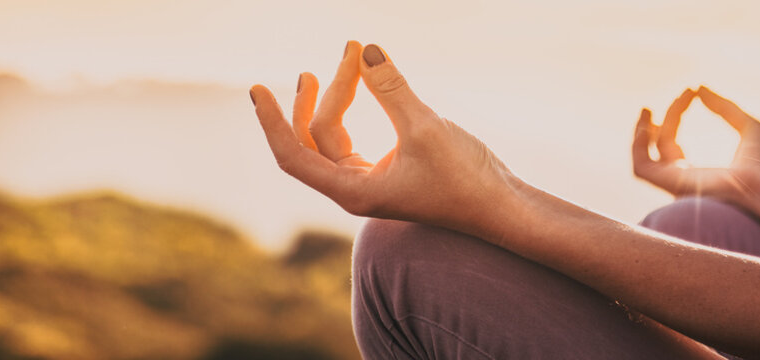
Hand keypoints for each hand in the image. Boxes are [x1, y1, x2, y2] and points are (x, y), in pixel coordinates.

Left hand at [250, 42, 519, 233]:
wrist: (502, 207)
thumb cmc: (465, 178)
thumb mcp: (425, 128)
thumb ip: (392, 89)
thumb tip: (365, 50)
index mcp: (353, 191)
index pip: (293, 157)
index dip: (273, 122)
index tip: (257, 89)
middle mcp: (354, 189)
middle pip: (315, 138)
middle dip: (321, 95)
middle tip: (346, 53)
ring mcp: (369, 181)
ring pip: (334, 137)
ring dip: (338, 97)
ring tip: (350, 58)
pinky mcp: (387, 172)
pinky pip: (354, 137)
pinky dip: (355, 109)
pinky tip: (366, 84)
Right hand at [633, 86, 759, 236]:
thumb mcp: (749, 127)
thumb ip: (725, 108)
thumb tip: (699, 88)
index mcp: (700, 172)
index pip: (673, 142)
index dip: (677, 113)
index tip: (691, 91)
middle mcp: (684, 180)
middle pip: (661, 145)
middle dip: (666, 118)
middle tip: (681, 95)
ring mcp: (676, 184)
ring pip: (645, 156)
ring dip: (641, 132)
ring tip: (648, 109)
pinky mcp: (671, 186)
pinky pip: (641, 167)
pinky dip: (638, 146)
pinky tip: (649, 124)